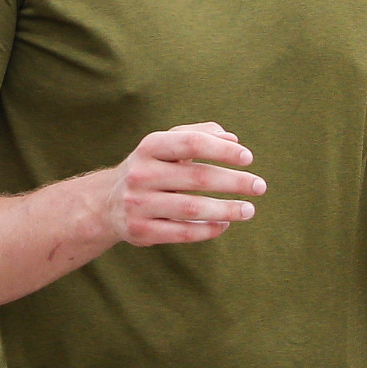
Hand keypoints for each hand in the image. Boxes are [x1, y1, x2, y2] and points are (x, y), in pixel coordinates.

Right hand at [98, 122, 266, 245]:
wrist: (106, 203)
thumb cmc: (151, 168)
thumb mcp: (167, 145)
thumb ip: (199, 134)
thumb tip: (233, 139)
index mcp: (150, 147)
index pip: (192, 143)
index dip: (223, 150)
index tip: (248, 158)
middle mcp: (141, 173)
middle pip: (197, 177)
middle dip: (234, 182)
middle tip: (260, 186)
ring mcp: (138, 204)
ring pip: (192, 208)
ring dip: (226, 210)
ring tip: (249, 210)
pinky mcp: (140, 231)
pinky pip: (182, 233)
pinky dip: (208, 229)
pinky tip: (224, 224)